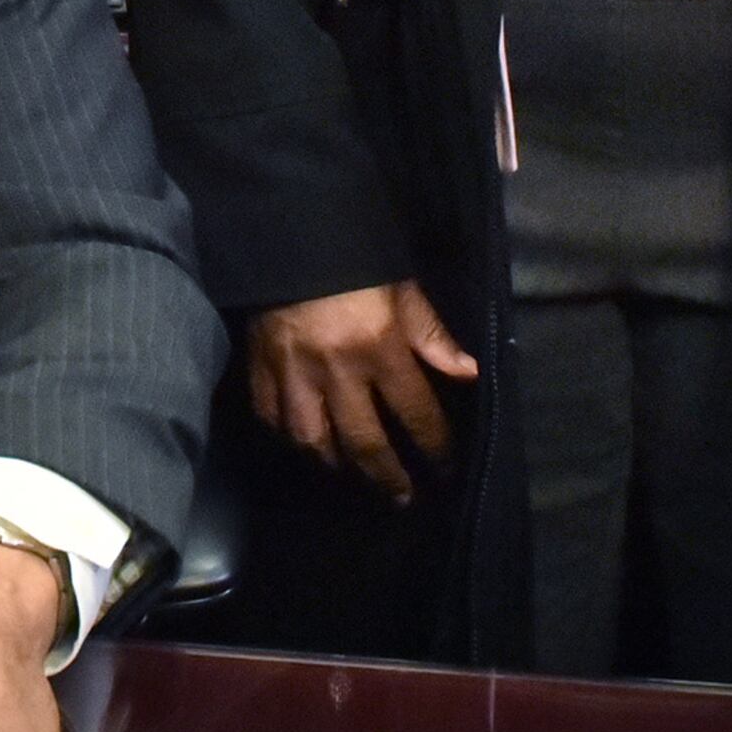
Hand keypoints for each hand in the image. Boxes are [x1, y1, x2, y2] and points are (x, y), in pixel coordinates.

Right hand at [247, 279, 476, 502]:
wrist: (288, 234)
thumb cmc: (355, 261)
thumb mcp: (404, 290)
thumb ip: (433, 336)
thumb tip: (470, 373)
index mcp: (379, 348)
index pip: (415, 413)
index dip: (435, 447)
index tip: (446, 467)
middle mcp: (337, 370)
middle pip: (364, 442)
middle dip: (387, 476)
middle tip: (401, 497)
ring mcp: (294, 372)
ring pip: (313, 440)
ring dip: (336, 465)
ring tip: (351, 476)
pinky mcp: (260, 366)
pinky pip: (271, 416)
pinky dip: (287, 437)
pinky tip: (302, 445)